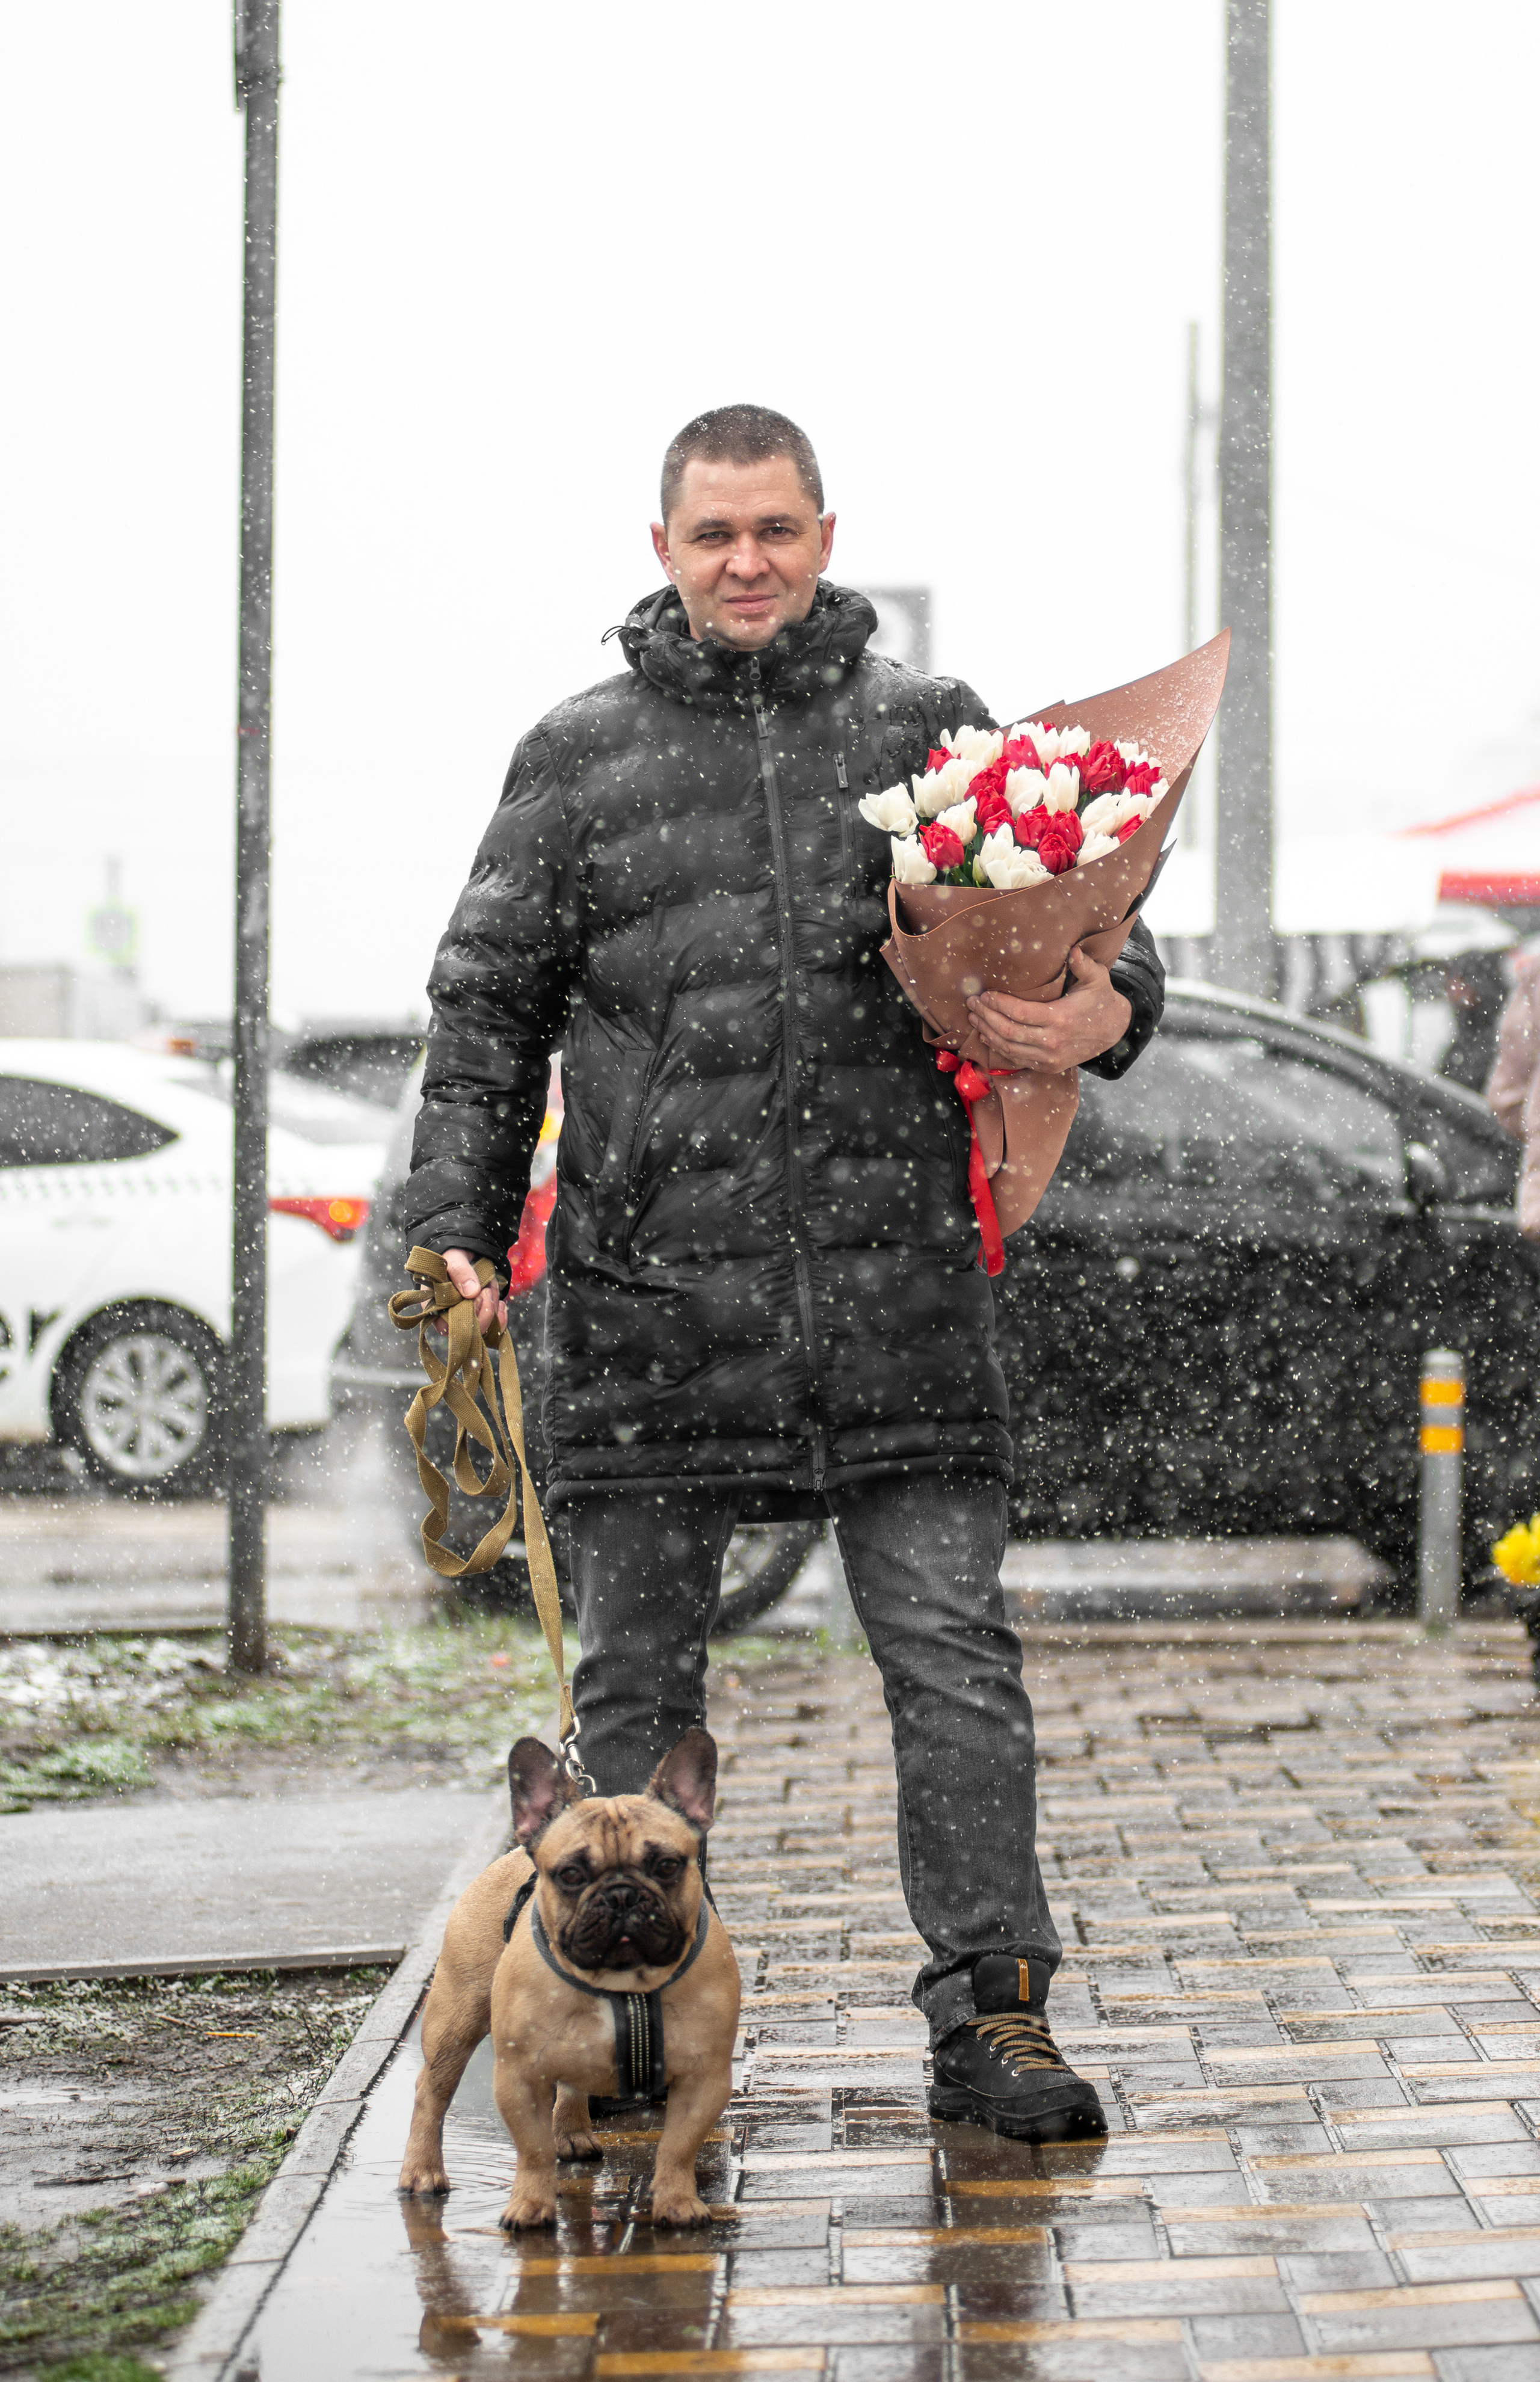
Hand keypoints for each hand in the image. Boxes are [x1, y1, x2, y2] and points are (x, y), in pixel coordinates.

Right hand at [436, 1248, 505, 1339]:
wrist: (465, 1252)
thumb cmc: (452, 1256)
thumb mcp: (453, 1258)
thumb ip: (459, 1272)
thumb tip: (472, 1292)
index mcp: (434, 1306)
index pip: (446, 1327)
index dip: (464, 1317)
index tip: (476, 1296)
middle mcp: (448, 1317)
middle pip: (468, 1332)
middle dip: (484, 1311)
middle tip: (486, 1289)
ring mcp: (465, 1319)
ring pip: (483, 1328)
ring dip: (492, 1308)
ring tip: (490, 1286)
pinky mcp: (479, 1318)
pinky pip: (492, 1329)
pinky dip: (500, 1317)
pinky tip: (501, 1304)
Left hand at [966, 946, 1132, 1074]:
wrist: (1114, 1031)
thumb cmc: (1101, 1000)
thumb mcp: (1097, 979)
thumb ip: (1083, 964)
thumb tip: (1072, 950)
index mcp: (1061, 1018)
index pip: (1019, 1013)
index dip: (998, 1004)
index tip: (984, 994)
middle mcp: (1052, 1042)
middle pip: (1008, 1032)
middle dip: (986, 1017)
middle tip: (971, 1004)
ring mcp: (1049, 1058)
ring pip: (1009, 1048)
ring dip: (987, 1033)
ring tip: (974, 1019)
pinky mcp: (1048, 1066)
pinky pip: (1017, 1059)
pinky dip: (999, 1049)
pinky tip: (987, 1037)